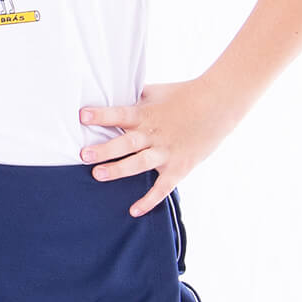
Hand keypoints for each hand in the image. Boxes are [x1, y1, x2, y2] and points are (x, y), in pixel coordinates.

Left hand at [79, 78, 231, 215]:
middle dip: (105, 149)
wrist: (219, 105)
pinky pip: (162, 188)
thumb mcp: (156, 91)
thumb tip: (110, 90)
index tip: (82, 116)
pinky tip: (133, 211)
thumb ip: (133, 96)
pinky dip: (149, 200)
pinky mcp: (179, 167)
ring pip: (140, 164)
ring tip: (98, 175)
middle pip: (127, 143)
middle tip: (83, 155)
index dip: (102, 115)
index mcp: (147, 114)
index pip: (120, 114)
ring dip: (119, 170)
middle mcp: (155, 134)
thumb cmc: (183, 95)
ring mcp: (167, 152)